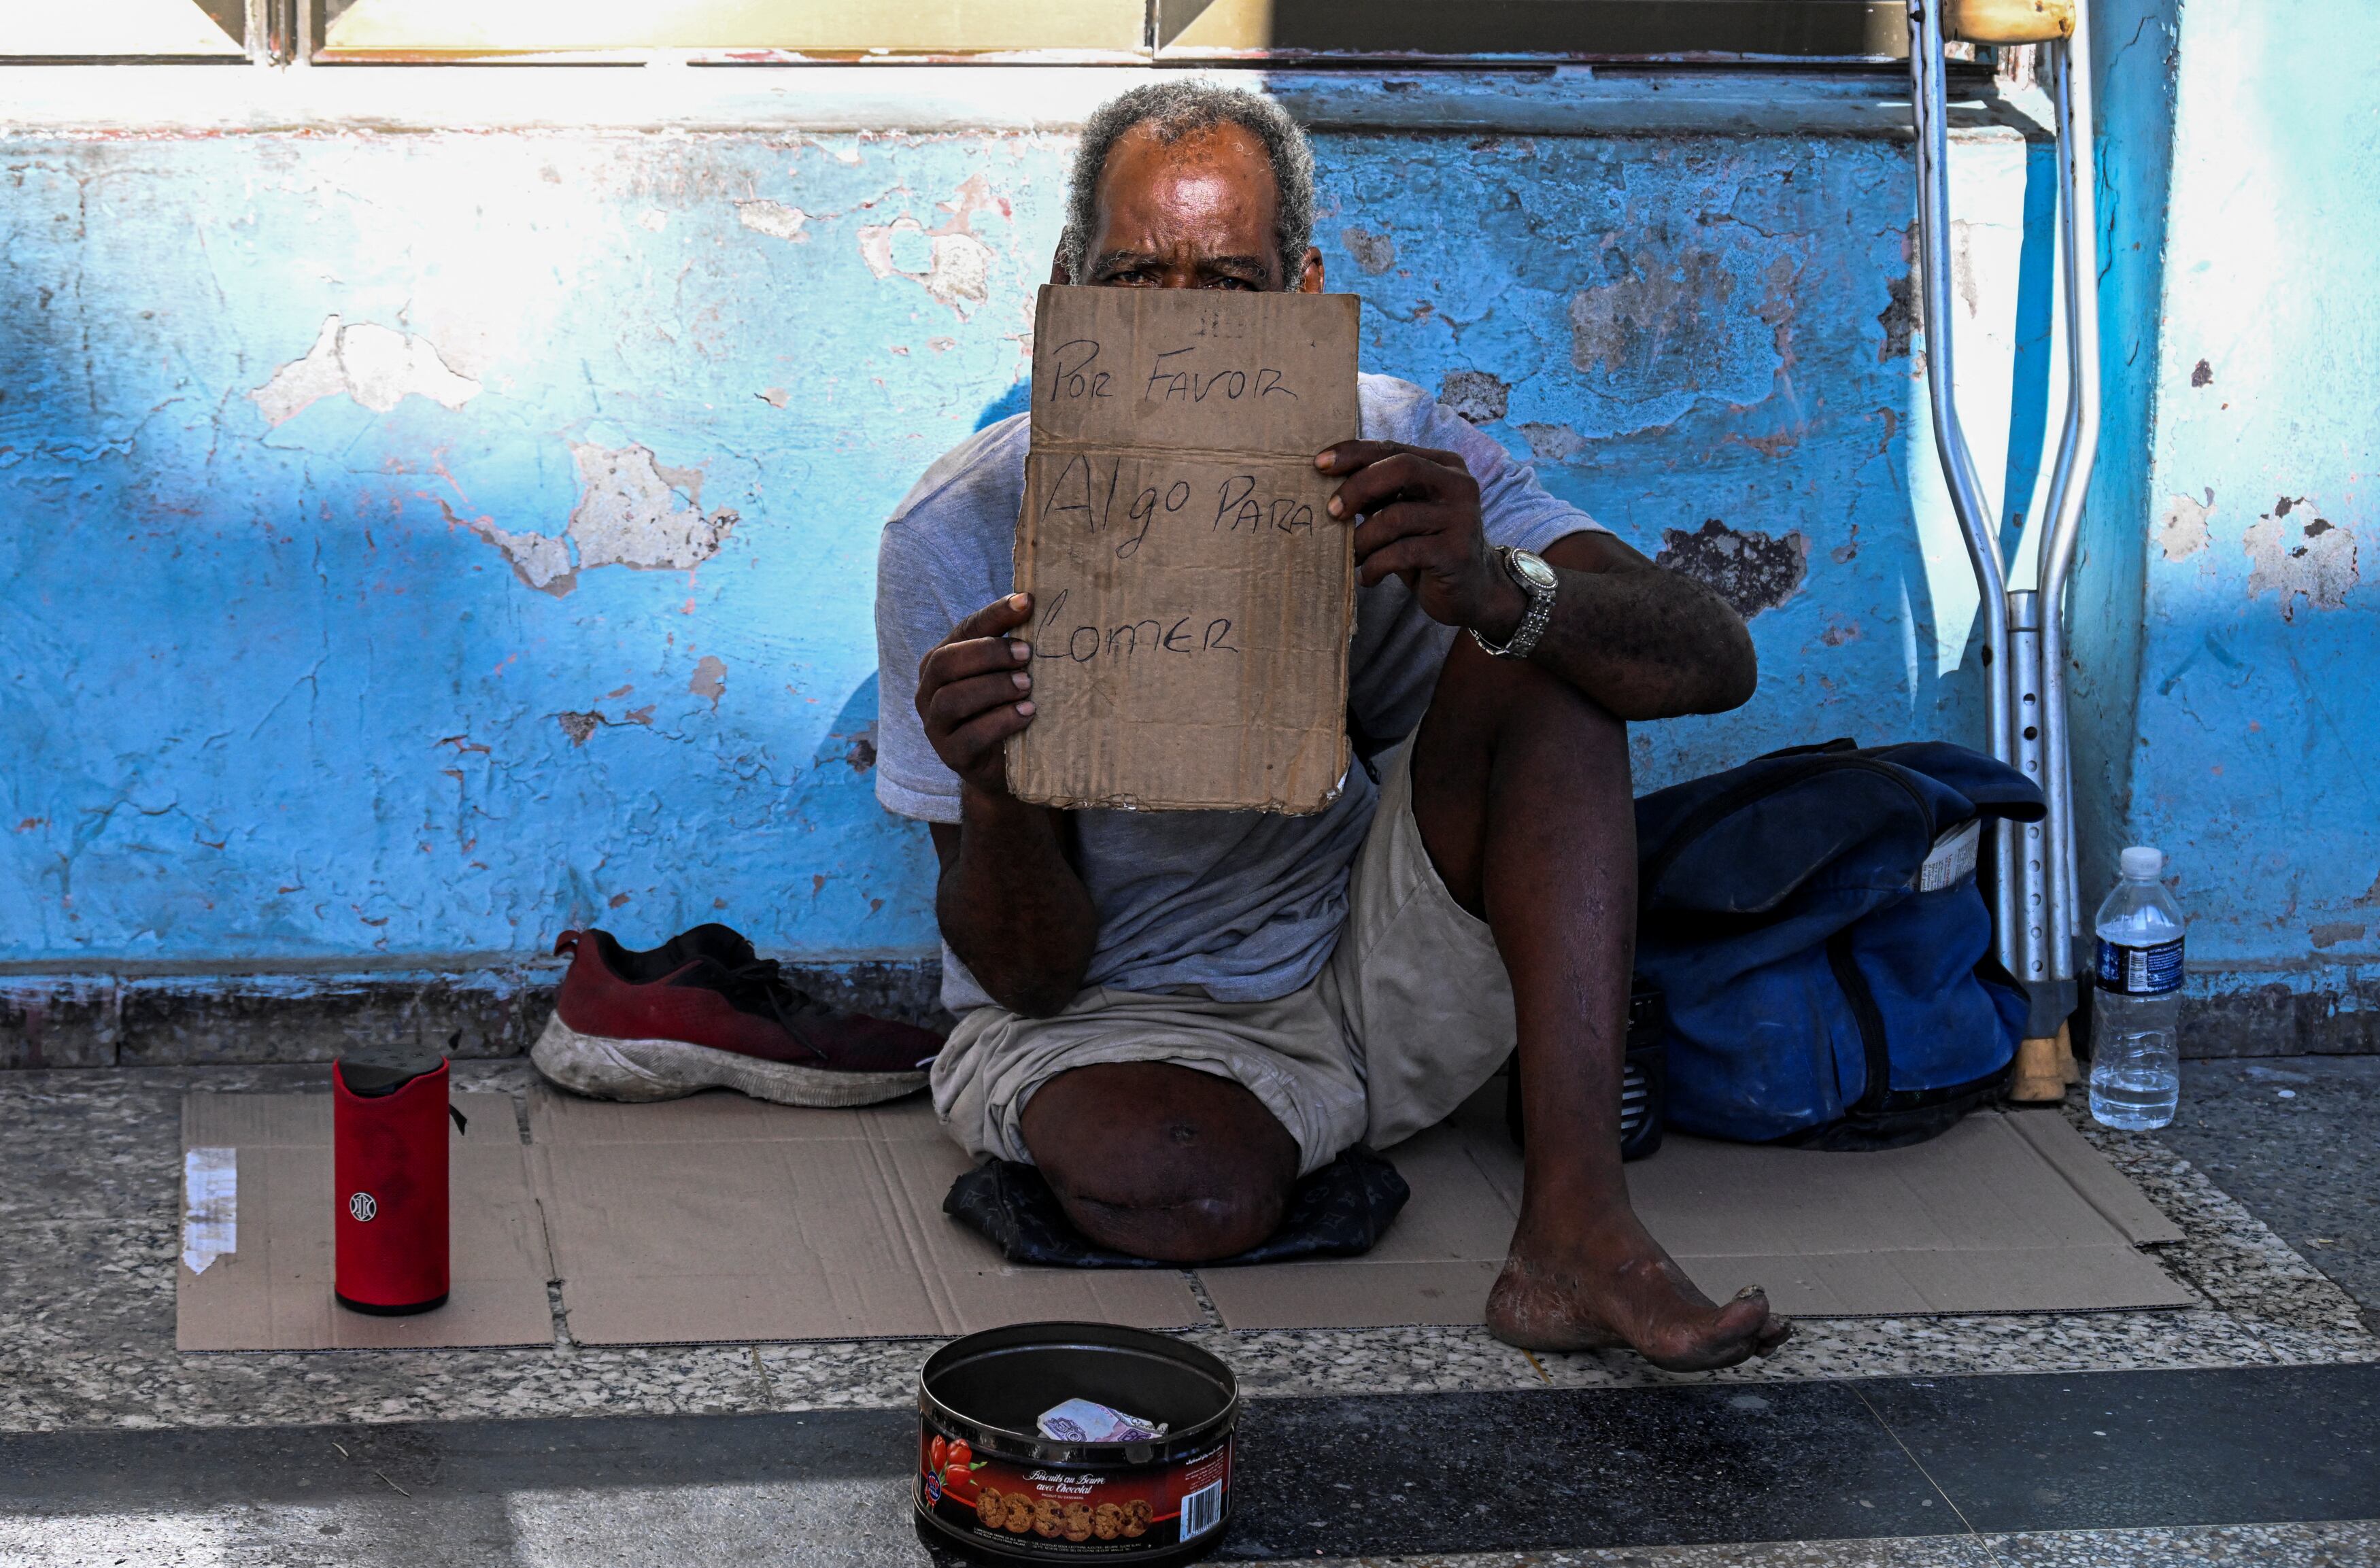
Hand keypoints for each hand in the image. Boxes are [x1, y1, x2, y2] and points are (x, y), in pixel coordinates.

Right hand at [916, 593, 1035, 795]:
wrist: (1002, 767)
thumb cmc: (1005, 708)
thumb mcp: (1007, 674)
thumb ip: (1013, 646)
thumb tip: (1038, 605)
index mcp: (941, 661)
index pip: (965, 629)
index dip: (995, 615)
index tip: (1027, 602)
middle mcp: (929, 690)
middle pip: (947, 662)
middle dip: (989, 653)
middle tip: (1027, 653)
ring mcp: (935, 725)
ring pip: (953, 698)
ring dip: (994, 687)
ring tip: (1028, 685)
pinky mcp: (951, 755)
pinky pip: (971, 736)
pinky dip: (1001, 721)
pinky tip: (1027, 713)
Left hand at [1316, 441, 1526, 637]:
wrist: (1471, 591)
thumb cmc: (1427, 547)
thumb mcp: (1404, 513)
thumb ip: (1379, 492)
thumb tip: (1326, 477)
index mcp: (1445, 466)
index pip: (1392, 449)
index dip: (1353, 454)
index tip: (1319, 464)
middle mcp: (1459, 485)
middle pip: (1401, 469)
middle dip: (1358, 487)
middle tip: (1332, 512)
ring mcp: (1461, 518)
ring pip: (1396, 516)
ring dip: (1362, 539)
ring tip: (1351, 556)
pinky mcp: (1456, 552)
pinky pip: (1401, 552)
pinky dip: (1375, 566)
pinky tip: (1367, 577)